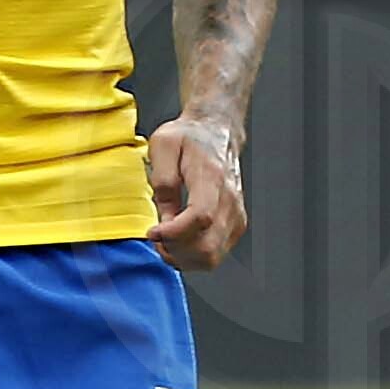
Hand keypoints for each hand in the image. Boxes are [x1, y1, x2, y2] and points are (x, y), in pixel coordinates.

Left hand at [146, 116, 245, 271]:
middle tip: (157, 236)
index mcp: (211, 176)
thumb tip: (165, 218)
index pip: (200, 217)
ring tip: (166, 241)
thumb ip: (162, 182)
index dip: (174, 232)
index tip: (154, 231)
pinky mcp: (236, 224)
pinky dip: (194, 256)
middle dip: (175, 249)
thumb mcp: (162, 146)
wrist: (215, 131)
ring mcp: (236, 214)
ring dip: (183, 257)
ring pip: (212, 256)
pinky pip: (216, 254)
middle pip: (208, 245)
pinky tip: (180, 242)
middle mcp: (229, 199)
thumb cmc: (189, 137)